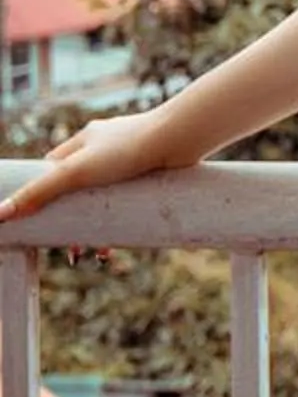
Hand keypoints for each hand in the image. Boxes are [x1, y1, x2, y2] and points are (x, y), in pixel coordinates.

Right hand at [0, 107, 194, 264]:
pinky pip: (131, 201)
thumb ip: (39, 192)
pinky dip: (123, 222)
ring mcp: (130, 159)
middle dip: (73, 221)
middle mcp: (105, 147)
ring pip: (105, 199)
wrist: (180, 139)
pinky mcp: (151, 172)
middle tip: (72, 252)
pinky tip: (122, 242)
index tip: (40, 223)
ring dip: (98, 227)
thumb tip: (1, 213)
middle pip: (78, 189)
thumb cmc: (127, 150)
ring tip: (97, 256)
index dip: (43, 195)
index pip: (52, 169)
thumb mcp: (75, 174)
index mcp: (83, 140)